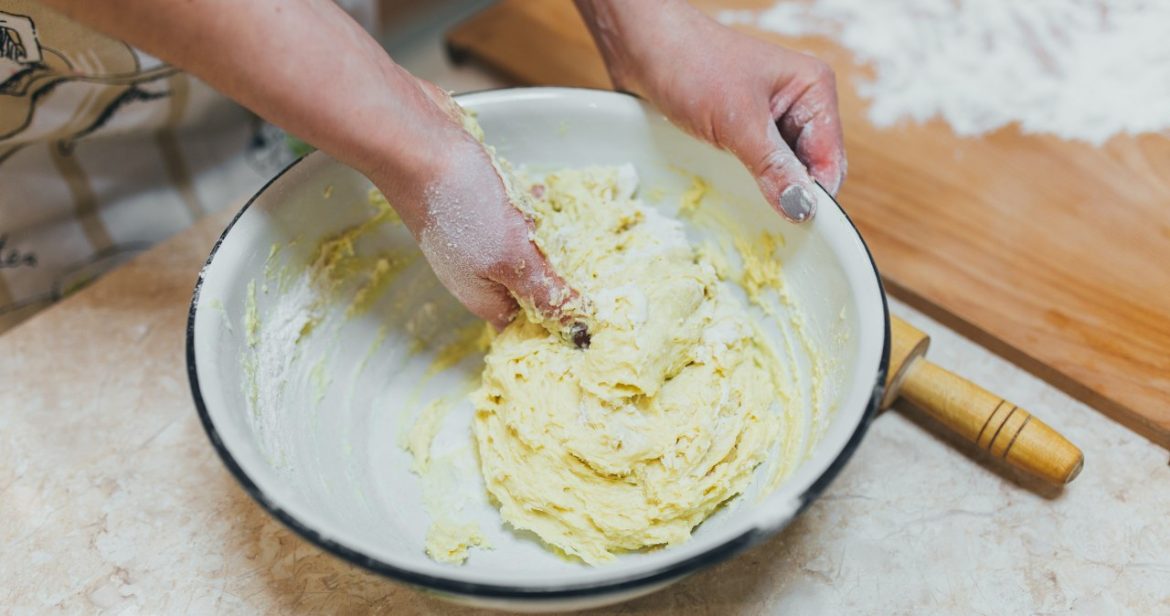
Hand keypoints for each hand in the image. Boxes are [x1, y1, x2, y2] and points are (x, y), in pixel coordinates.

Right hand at [368, 80, 583, 331]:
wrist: (416, 141)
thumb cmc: (460, 203)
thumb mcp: (512, 257)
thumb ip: (545, 292)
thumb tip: (576, 328)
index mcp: (484, 296)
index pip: (528, 323)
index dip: (558, 319)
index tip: (593, 308)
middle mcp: (477, 272)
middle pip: (528, 285)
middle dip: (558, 274)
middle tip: (591, 262)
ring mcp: (474, 237)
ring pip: (523, 249)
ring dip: (546, 238)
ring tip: (570, 226)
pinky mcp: (476, 205)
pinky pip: (512, 217)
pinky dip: (529, 209)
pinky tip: (539, 194)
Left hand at [577, 0, 845, 221]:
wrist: (642, 45)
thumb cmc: (691, 65)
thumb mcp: (737, 121)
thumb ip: (772, 166)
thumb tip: (802, 208)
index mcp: (813, 89)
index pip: (830, 158)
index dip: (815, 195)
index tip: (797, 227)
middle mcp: (798, 102)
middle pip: (809, 168)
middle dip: (791, 193)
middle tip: (768, 222)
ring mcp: (771, 116)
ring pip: (782, 170)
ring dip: (767, 189)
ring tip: (746, 202)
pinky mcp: (743, 128)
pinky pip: (757, 166)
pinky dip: (749, 181)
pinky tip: (733, 190)